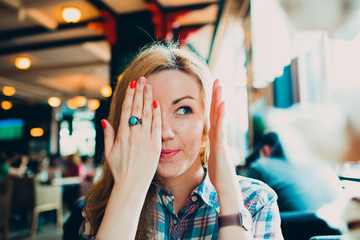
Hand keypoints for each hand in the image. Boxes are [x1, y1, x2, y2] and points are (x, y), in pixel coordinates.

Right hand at [102, 77, 161, 187]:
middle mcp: (134, 135)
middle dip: (139, 92)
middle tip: (142, 79)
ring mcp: (146, 140)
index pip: (127, 110)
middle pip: (137, 109)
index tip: (131, 85)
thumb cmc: (119, 170)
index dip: (130, 96)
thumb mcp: (109, 153)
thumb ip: (108, 135)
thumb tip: (105, 120)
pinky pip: (157, 126)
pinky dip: (157, 114)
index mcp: (122, 135)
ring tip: (149, 86)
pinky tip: (156, 104)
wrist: (131, 185)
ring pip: (148, 115)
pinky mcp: (155, 146)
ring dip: (148, 99)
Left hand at [208, 79, 237, 193]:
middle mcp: (219, 135)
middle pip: (218, 111)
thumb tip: (208, 139)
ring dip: (220, 100)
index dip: (212, 101)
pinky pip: (221, 129)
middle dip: (217, 94)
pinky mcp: (221, 146)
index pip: (213, 114)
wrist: (226, 186)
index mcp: (215, 136)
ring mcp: (221, 139)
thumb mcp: (212, 155)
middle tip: (217, 78)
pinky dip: (222, 116)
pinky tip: (222, 104)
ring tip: (220, 85)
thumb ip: (211, 145)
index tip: (211, 86)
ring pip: (220, 116)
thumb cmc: (219, 173)